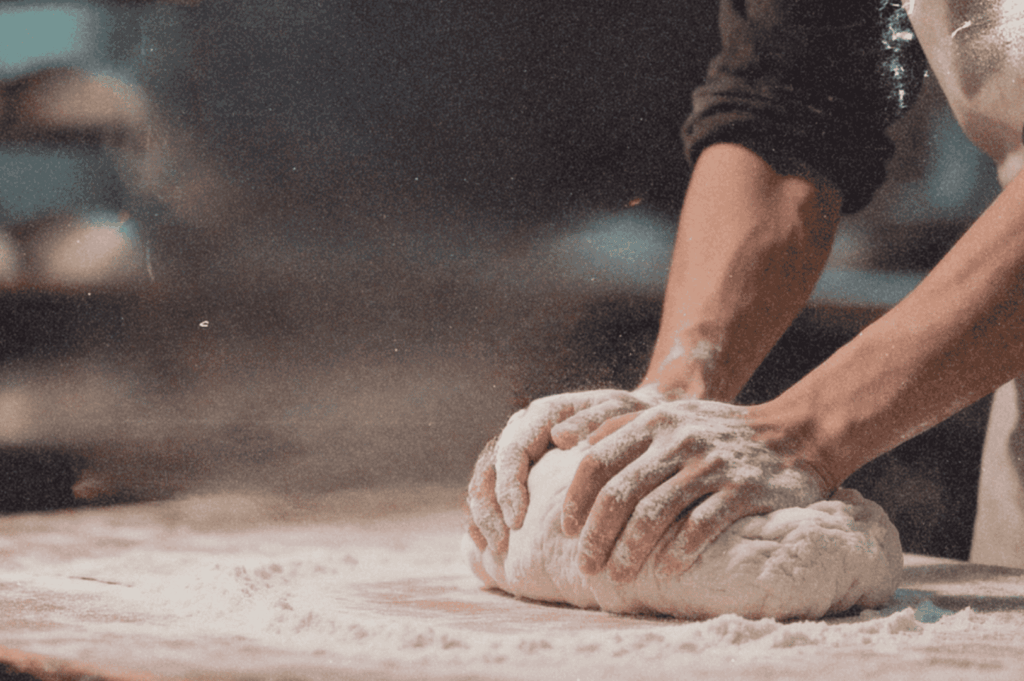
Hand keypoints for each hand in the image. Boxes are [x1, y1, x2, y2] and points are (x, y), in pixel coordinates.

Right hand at [465, 386, 679, 552]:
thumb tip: (560, 436)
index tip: (517, 521)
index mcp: (543, 414)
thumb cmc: (632, 421)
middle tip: (500, 545)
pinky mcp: (519, 473)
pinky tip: (487, 547)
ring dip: (483, 517)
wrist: (638, 424)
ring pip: (483, 482)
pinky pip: (490, 496)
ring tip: (493, 551)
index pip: (513, 450)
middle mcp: (523, 429)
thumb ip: (596, 420)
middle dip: (489, 508)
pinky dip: (484, 520)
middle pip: (489, 468)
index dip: (509, 486)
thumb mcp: (622, 414)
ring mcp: (518, 452)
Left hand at [561, 400, 827, 582]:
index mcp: (655, 423)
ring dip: (629, 551)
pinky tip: (664, 572)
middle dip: (596, 535)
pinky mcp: (742, 490)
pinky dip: (678, 552)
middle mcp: (678, 441)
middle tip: (586, 566)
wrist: (796, 433)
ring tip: (617, 576)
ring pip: (654, 513)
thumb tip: (567, 440)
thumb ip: (622, 426)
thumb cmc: (719, 431)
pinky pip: (701, 526)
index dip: (576, 499)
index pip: (597, 461)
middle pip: (619, 492)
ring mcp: (710, 465)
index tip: (568, 530)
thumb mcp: (671, 415)